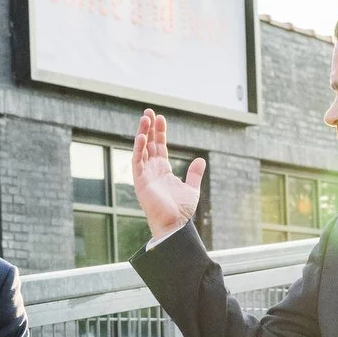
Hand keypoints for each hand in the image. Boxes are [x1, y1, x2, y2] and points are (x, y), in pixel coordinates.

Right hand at [130, 109, 206, 236]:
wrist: (175, 224)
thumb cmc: (181, 211)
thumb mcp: (192, 188)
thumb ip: (194, 173)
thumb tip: (200, 159)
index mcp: (163, 171)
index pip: (159, 147)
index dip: (159, 132)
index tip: (160, 118)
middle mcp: (152, 170)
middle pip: (149, 144)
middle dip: (148, 128)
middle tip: (149, 112)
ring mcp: (145, 175)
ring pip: (141, 149)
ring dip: (142, 133)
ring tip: (145, 118)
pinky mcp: (140, 182)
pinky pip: (137, 162)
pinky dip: (138, 149)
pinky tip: (141, 136)